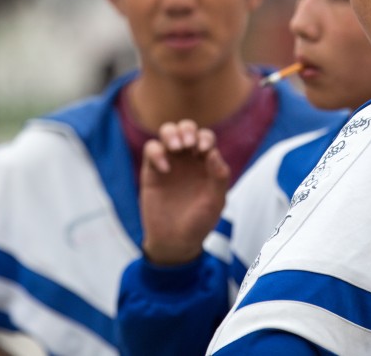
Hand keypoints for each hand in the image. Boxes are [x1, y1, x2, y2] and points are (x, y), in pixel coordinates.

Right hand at [139, 120, 230, 265]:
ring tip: (176, 148)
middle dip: (187, 130)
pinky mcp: (151, 170)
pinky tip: (165, 169)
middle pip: (186, 128)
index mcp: (205, 163)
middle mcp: (187, 159)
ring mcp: (169, 163)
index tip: (203, 151)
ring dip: (171, 133)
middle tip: (188, 145)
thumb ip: (219, 177)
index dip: (205, 138)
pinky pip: (151, 149)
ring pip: (167, 132)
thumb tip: (213, 152)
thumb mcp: (215, 202)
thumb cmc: (199, 222)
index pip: (206, 138)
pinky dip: (157, 152)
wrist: (175, 241)